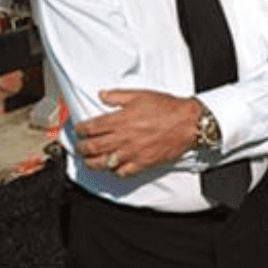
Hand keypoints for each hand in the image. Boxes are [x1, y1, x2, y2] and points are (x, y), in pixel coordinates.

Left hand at [74, 89, 200, 176]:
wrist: (188, 123)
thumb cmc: (167, 108)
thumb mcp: (141, 95)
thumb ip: (118, 96)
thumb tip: (102, 95)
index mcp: (120, 120)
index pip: (90, 128)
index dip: (80, 130)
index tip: (79, 130)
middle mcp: (122, 138)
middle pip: (92, 147)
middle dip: (81, 148)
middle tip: (80, 147)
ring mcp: (131, 152)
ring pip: (102, 163)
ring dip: (91, 162)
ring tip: (89, 160)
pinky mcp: (142, 163)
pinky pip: (121, 172)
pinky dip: (114, 171)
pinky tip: (113, 167)